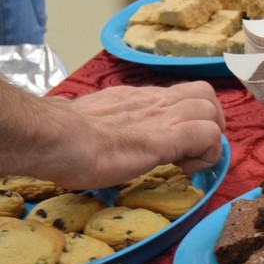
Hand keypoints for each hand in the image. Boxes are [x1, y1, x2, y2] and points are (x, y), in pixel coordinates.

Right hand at [48, 81, 225, 188]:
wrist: (53, 138)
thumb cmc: (60, 139)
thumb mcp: (91, 126)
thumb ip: (107, 128)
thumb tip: (99, 140)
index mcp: (136, 99)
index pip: (179, 94)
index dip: (188, 117)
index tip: (175, 146)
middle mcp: (153, 101)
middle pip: (204, 94)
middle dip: (208, 124)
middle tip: (190, 152)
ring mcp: (161, 117)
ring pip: (211, 110)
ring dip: (209, 140)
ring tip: (186, 163)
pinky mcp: (166, 138)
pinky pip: (208, 134)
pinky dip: (207, 154)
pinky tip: (184, 170)